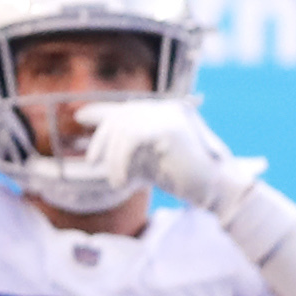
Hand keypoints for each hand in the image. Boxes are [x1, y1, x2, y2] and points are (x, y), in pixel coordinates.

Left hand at [97, 98, 263, 224]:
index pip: (126, 108)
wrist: (216, 188)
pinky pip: (131, 139)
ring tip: (116, 181)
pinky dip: (120, 161)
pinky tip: (121, 181)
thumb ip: (127, 149)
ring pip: (123, 128)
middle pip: (121, 115)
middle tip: (93, 163)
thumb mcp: (147, 160)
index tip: (80, 117)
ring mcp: (169, 114)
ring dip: (113, 157)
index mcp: (164, 111)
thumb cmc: (183, 178)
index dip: (101, 111)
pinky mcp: (169, 127)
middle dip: (102, 140)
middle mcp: (167, 107)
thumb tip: (98, 149)